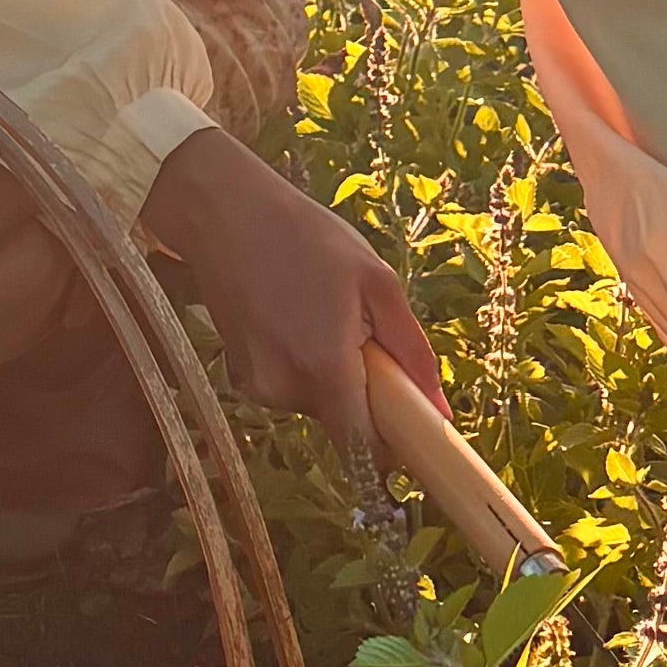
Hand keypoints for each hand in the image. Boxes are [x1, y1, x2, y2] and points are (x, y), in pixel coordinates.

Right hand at [140, 130, 441, 466]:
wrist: (226, 214)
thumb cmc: (308, 238)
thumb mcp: (376, 281)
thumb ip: (411, 351)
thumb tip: (440, 412)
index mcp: (325, 365)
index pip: (364, 448)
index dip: (392, 452)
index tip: (411, 436)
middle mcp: (285, 387)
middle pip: (343, 420)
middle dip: (361, 390)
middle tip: (360, 334)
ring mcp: (257, 384)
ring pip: (315, 402)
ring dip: (329, 374)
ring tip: (318, 313)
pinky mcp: (239, 376)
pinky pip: (287, 387)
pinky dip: (299, 366)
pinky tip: (290, 318)